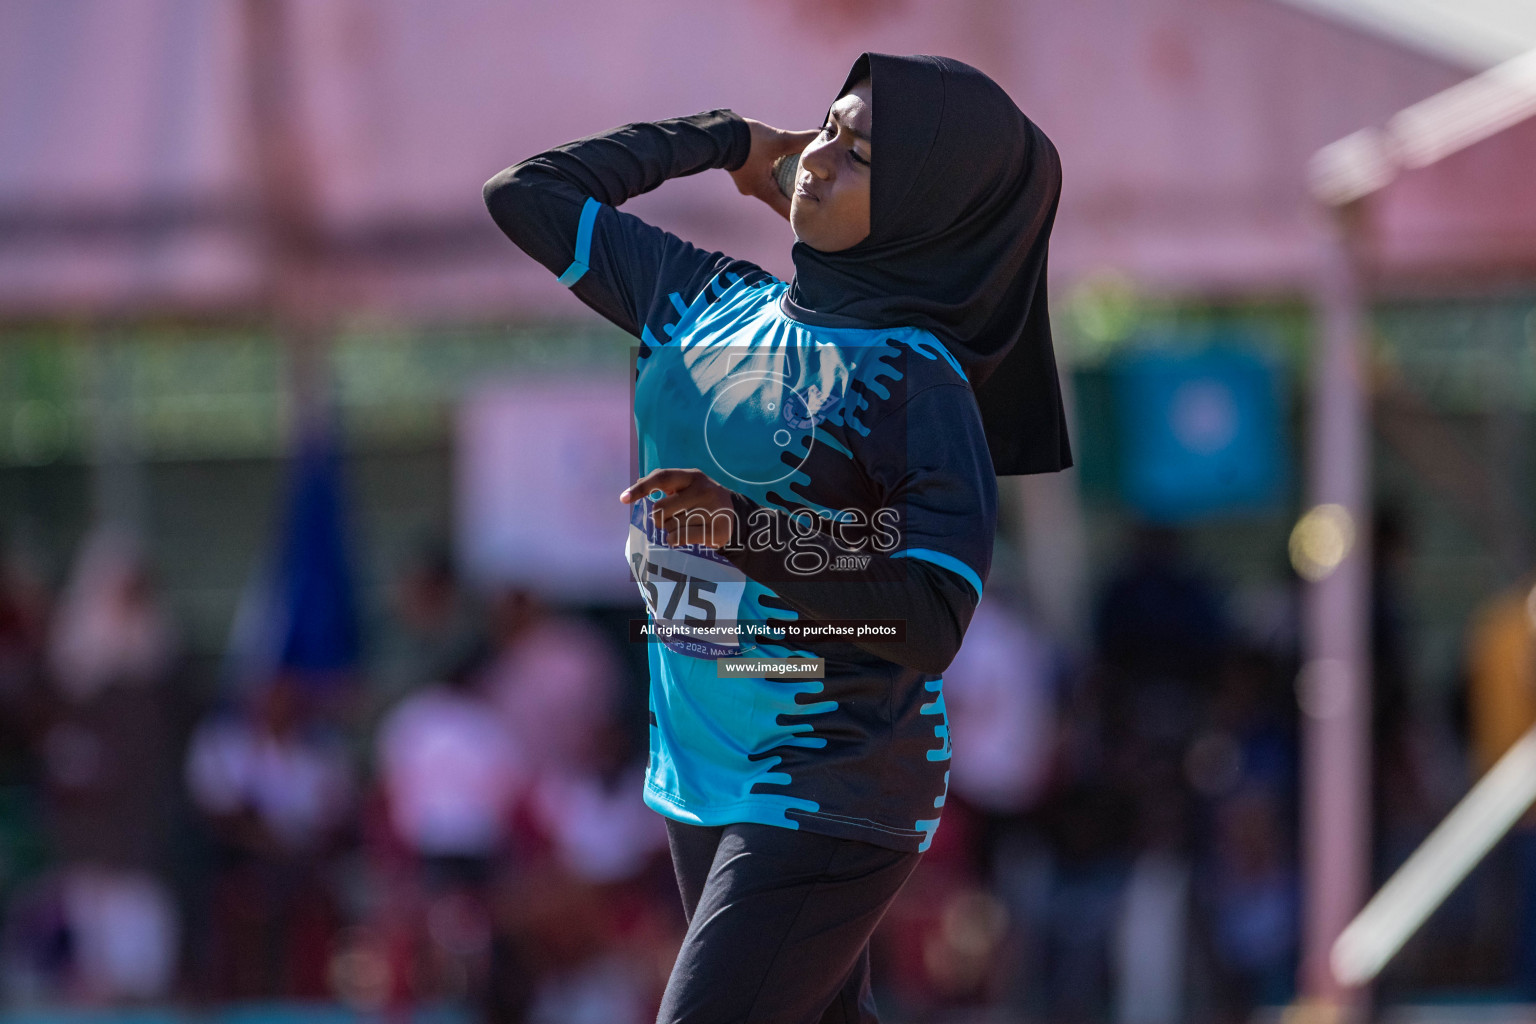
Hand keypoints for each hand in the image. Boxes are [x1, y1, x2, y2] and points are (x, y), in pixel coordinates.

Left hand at [620, 468, 737, 548]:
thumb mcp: (688, 486)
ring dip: (670, 530)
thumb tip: (636, 485)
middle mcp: (703, 490)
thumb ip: (665, 483)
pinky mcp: (715, 530)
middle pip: (660, 509)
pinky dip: (674, 540)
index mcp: (692, 476)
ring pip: (670, 526)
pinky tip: (684, 537)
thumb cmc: (701, 501)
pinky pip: (678, 538)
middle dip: (659, 518)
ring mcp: (711, 510)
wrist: (736, 518)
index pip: (662, 477)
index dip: (641, 488)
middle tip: (668, 519)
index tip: (623, 499)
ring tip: (685, 526)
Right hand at [727, 119, 819, 221]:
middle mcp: (754, 191)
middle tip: (814, 194)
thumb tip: (822, 136)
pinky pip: (763, 177)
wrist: (719, 133)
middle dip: (795, 195)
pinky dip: (774, 174)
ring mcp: (747, 183)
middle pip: (780, 198)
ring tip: (801, 179)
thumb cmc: (748, 140)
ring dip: (784, 183)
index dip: (801, 213)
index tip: (813, 218)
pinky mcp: (743, 173)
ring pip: (771, 187)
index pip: (786, 210)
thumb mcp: (778, 140)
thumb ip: (800, 140)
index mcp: (763, 190)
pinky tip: (783, 166)